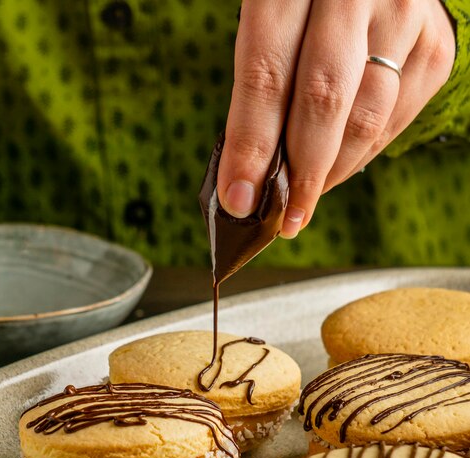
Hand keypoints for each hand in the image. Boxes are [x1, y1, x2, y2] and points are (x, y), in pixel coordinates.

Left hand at [217, 0, 454, 237]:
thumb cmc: (307, 4)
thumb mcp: (271, 21)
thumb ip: (261, 82)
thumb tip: (246, 174)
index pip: (268, 75)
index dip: (252, 145)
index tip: (239, 199)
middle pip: (323, 102)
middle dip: (300, 175)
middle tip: (283, 220)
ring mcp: (404, 16)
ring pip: (365, 118)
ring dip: (332, 173)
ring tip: (306, 198)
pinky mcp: (434, 45)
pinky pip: (396, 120)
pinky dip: (362, 155)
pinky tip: (339, 166)